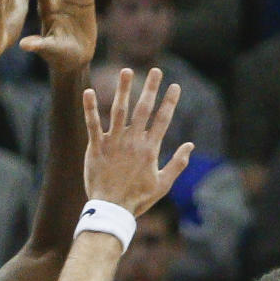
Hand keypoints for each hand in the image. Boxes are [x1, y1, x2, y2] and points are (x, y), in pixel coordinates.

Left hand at [82, 67, 193, 214]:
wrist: (112, 210)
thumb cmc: (138, 199)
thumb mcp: (163, 184)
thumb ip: (177, 164)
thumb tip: (190, 145)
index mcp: (149, 149)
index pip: (163, 120)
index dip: (170, 102)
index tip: (175, 86)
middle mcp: (133, 141)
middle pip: (143, 109)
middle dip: (151, 88)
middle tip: (156, 70)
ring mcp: (114, 143)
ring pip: (119, 110)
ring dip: (123, 89)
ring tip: (127, 71)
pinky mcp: (96, 148)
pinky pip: (92, 124)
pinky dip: (90, 108)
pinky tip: (89, 91)